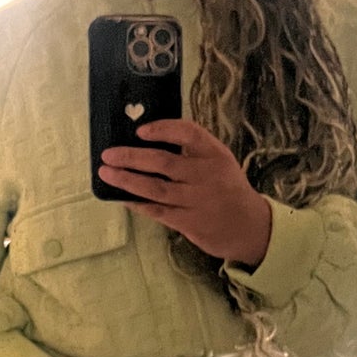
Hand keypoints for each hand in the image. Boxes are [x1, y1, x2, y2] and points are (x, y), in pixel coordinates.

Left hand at [100, 119, 272, 266]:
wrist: (250, 227)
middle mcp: (205, 175)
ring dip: (127, 180)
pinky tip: (122, 197)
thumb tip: (149, 140)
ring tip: (106, 173)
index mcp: (214, 154)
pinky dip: (137, 203)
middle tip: (108, 154)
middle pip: (163, 162)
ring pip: (155, 188)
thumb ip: (193, 150)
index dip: (162, 129)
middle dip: (131, 156)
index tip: (140, 131)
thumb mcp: (219, 161)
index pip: (188, 133)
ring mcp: (196, 200)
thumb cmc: (227, 188)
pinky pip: (157, 210)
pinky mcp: (189, 222)